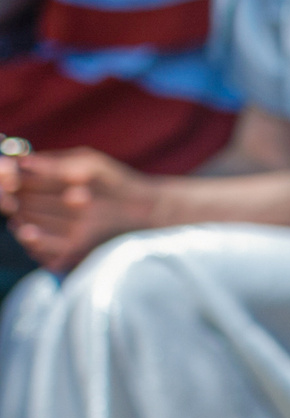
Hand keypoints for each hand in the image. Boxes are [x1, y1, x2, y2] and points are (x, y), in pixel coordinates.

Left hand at [7, 148, 157, 271]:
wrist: (147, 215)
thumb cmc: (115, 184)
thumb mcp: (93, 162)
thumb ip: (55, 161)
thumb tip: (17, 163)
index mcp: (84, 181)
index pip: (29, 181)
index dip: (11, 179)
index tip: (5, 176)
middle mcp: (81, 209)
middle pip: (24, 204)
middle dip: (11, 198)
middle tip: (10, 194)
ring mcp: (76, 235)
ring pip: (26, 226)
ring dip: (19, 219)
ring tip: (22, 210)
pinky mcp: (73, 256)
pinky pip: (36, 250)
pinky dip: (29, 240)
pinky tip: (31, 230)